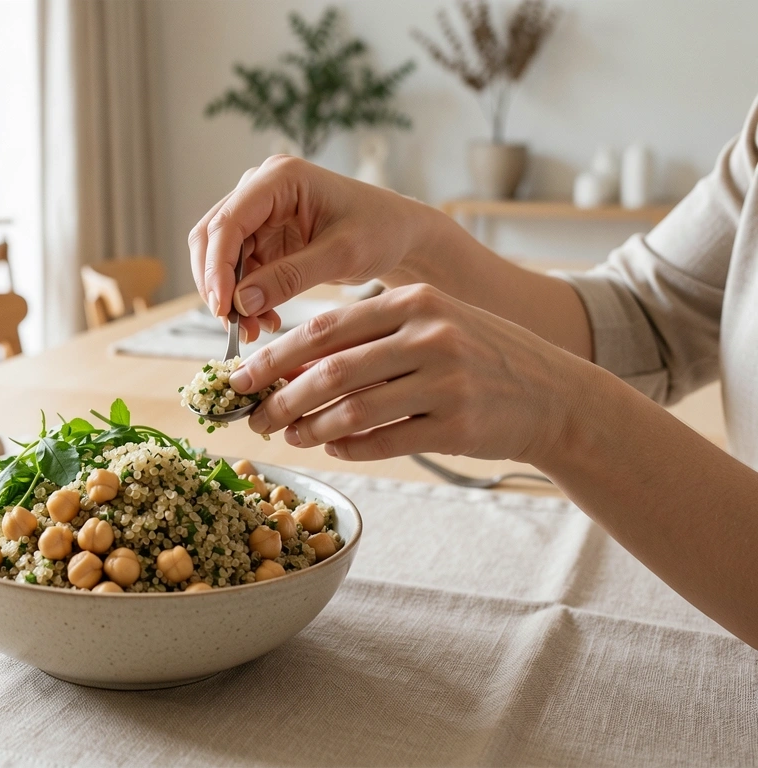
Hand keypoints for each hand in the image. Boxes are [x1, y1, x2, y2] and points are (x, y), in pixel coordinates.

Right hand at [188, 155, 429, 340]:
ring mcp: (257, 212)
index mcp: (279, 178)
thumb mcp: (342, 255)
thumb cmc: (381, 230)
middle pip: (212, 238)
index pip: (228, 222)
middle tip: (235, 327)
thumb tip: (240, 303)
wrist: (399, 233)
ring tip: (255, 330)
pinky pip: (238, 271)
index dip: (216, 267)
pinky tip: (265, 320)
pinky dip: (245, 298)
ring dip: (230, 297)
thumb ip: (290, 277)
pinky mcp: (261, 236)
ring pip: (219, 258)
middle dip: (218, 286)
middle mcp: (259, 188)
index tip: (223, 309)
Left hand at [228, 284, 591, 464]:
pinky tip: (333, 448)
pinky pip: (384, 442)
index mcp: (413, 302)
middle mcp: (430, 336)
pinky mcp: (457, 425)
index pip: (325, 328)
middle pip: (332, 371)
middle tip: (255, 418)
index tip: (241, 377)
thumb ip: (366, 341)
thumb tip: (288, 369)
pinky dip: (349, 448)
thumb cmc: (475, 357)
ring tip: (289, 435)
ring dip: (310, 428)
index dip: (275, 356)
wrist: (553, 394)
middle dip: (281, 398)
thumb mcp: (428, 328)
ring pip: (353, 411)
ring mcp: (446, 382)